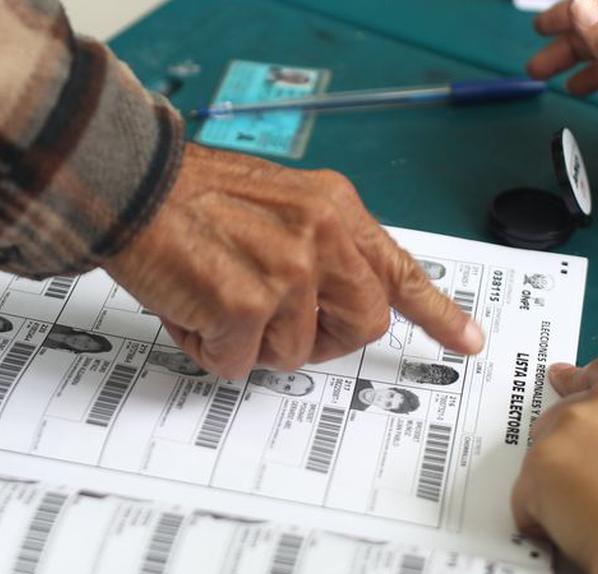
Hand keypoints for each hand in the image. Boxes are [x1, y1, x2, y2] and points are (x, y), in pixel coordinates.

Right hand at [103, 144, 482, 377]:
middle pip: (360, 326)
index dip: (436, 312)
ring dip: (250, 343)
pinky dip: (210, 348)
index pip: (399, 268)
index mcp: (334, 208)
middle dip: (320, 341)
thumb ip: (316, 246)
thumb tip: (328, 305)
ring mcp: (289, 272)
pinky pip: (240, 363)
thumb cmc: (189, 198)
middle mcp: (322, 237)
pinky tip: (190, 308)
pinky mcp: (247, 305)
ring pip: (293, 353)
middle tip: (274, 326)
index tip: (466, 342)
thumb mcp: (277, 204)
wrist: (131, 185)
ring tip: (212, 297)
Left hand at [511, 355, 597, 573]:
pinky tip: (576, 537)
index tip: (561, 377)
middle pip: (561, 417)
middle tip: (578, 487)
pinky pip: (527, 500)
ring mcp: (567, 431)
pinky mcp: (538, 465)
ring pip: (542, 461)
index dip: (578, 380)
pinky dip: (542, 522)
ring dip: (556, 490)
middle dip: (564, 451)